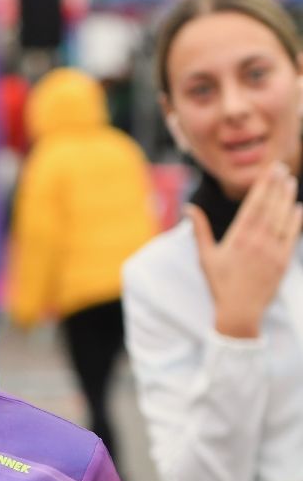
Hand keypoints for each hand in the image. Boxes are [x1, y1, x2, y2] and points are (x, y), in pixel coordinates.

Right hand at [187, 162, 302, 338]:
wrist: (239, 312)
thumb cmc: (220, 284)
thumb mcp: (205, 257)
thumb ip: (199, 230)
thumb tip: (188, 208)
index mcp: (237, 239)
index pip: (253, 205)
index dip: (262, 186)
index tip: (268, 171)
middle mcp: (257, 242)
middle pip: (270, 207)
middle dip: (276, 186)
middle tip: (282, 168)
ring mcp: (272, 251)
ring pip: (283, 218)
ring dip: (287, 198)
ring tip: (290, 182)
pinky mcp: (283, 261)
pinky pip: (291, 235)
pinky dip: (295, 220)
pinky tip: (297, 208)